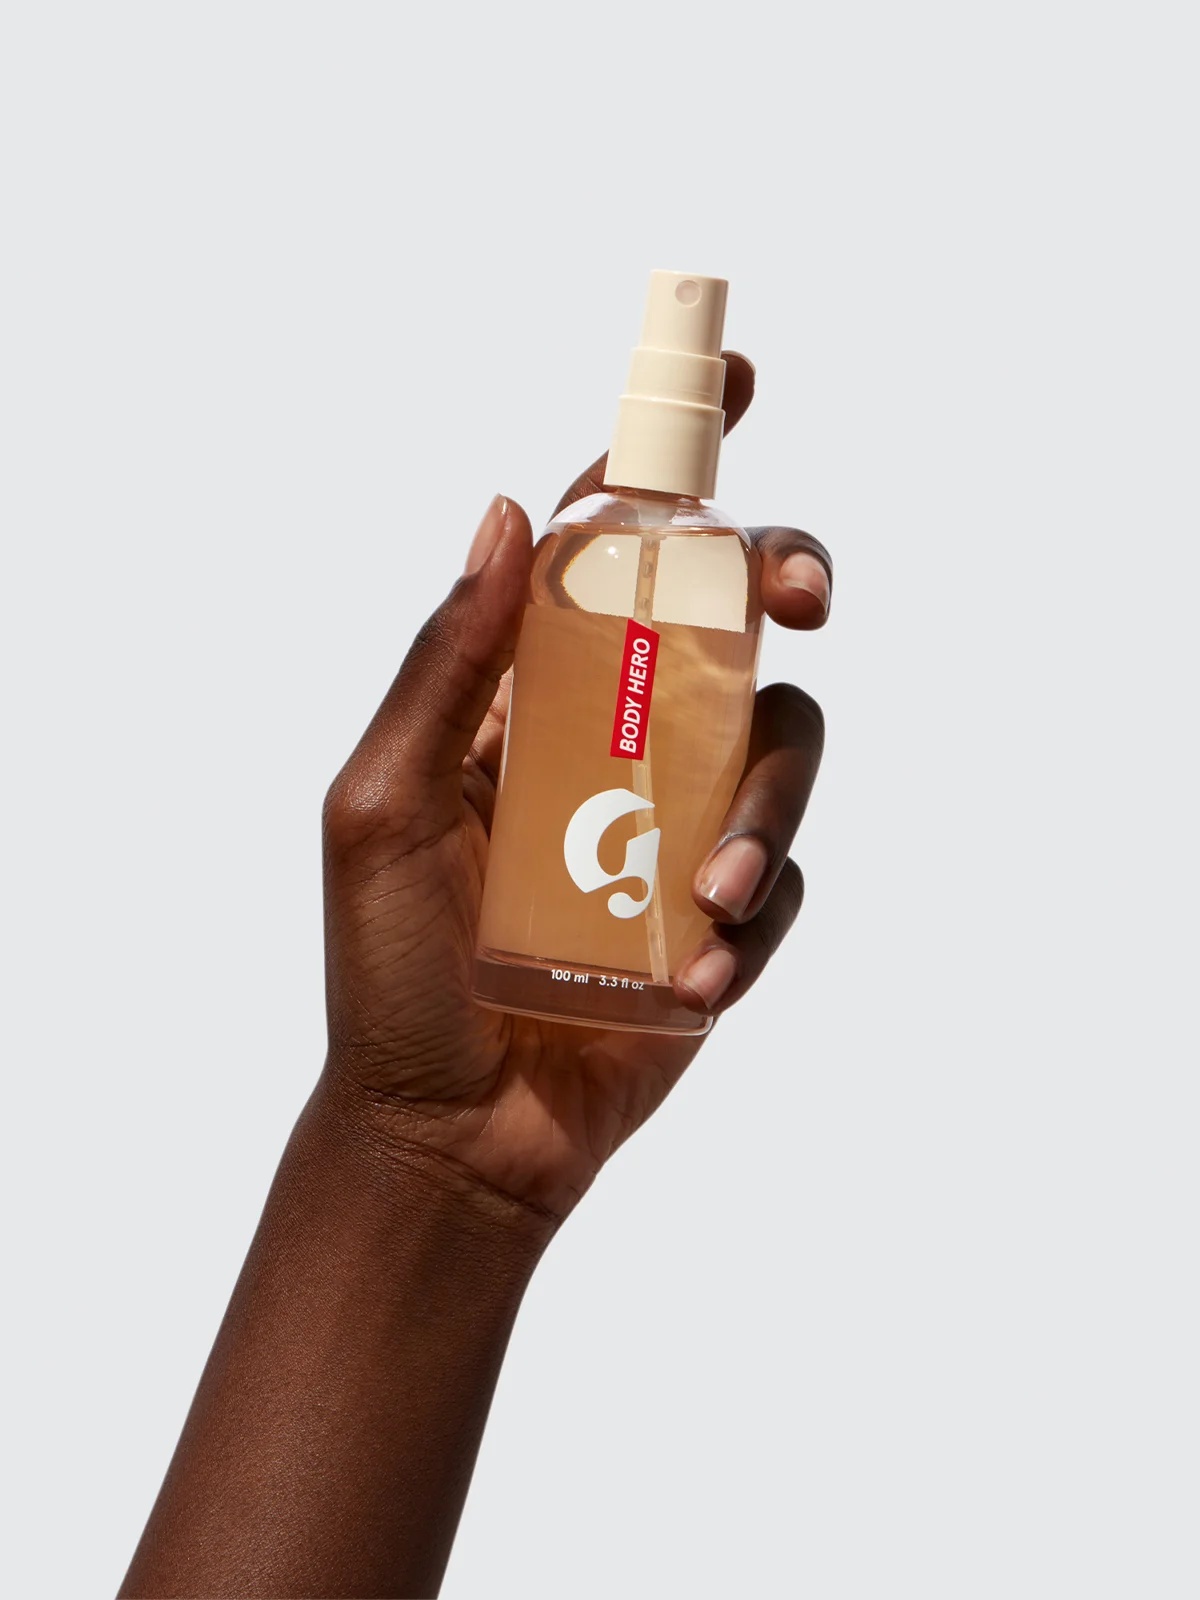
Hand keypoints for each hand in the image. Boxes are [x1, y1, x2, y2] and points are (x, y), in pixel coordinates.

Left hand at [322, 354, 830, 1220]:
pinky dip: (751, 922)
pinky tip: (691, 982)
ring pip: (780, 749)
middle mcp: (616, 740)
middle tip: (805, 595)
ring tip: (707, 899)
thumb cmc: (391, 975)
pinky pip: (783, 883)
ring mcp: (678, 827)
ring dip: (764, 810)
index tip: (739, 383)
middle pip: (730, 619)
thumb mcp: (383, 808)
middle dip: (784, 577)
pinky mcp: (724, 918)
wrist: (449, 1134)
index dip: (669, 465)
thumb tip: (501, 512)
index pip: (603, 555)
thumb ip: (443, 667)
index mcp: (528, 697)